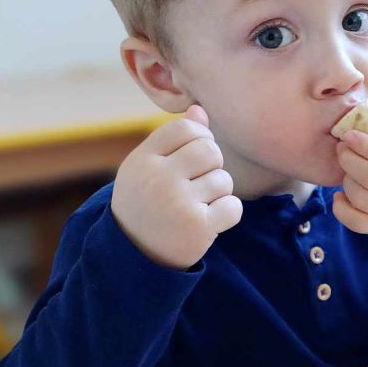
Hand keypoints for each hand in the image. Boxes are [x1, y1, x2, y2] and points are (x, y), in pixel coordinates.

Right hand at [111, 104, 241, 268]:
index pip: (186, 129)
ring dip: (218, 192)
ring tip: (198, 204)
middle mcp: (158, 180)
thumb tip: (199, 110)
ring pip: (223, 180)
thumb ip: (173, 138)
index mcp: (142, 160)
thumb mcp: (148, 167)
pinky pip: (233, 206)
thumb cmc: (147, 201)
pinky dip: (227, 213)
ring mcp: (178, 204)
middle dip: (212, 164)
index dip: (199, 138)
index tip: (194, 155)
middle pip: (209, 150)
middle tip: (199, 181)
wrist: (134, 256)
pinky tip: (209, 220)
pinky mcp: (199, 228)